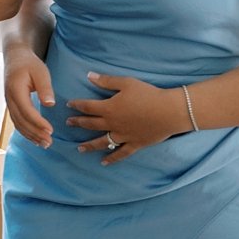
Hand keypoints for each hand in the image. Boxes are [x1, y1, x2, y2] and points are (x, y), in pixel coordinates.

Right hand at [4, 44, 55, 148]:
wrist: (15, 57)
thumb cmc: (29, 63)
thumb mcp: (40, 72)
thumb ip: (45, 88)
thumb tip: (50, 104)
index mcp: (16, 90)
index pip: (27, 111)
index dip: (38, 123)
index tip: (51, 131)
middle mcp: (9, 99)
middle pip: (21, 121)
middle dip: (35, 133)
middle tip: (49, 142)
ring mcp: (9, 103)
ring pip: (18, 124)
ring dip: (30, 135)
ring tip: (44, 144)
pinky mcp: (12, 105)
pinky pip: (17, 122)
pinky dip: (26, 132)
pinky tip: (35, 138)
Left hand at [67, 72, 187, 164]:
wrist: (170, 111)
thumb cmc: (148, 94)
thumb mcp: (126, 83)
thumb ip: (106, 81)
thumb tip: (89, 76)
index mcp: (109, 108)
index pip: (87, 107)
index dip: (77, 105)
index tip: (68, 105)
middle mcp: (113, 124)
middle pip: (91, 124)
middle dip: (78, 123)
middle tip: (68, 123)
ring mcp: (124, 136)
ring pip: (102, 142)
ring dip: (89, 145)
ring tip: (79, 149)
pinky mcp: (135, 144)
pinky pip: (121, 153)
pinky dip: (112, 158)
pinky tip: (104, 162)